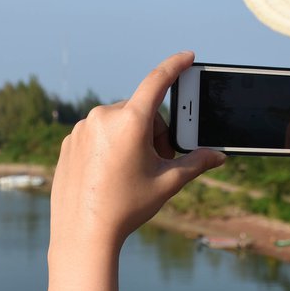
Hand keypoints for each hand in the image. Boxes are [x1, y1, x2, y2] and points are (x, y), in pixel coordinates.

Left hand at [49, 51, 226, 258]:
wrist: (83, 233)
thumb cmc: (127, 208)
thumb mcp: (167, 183)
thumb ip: (196, 163)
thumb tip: (219, 155)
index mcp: (130, 121)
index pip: (157, 81)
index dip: (175, 66)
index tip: (186, 56)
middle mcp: (103, 117)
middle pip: (140, 112)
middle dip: (154, 132)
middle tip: (157, 162)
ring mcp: (83, 128)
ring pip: (117, 122)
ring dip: (130, 138)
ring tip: (131, 171)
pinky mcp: (70, 141)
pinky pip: (96, 134)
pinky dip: (108, 146)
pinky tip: (109, 173)